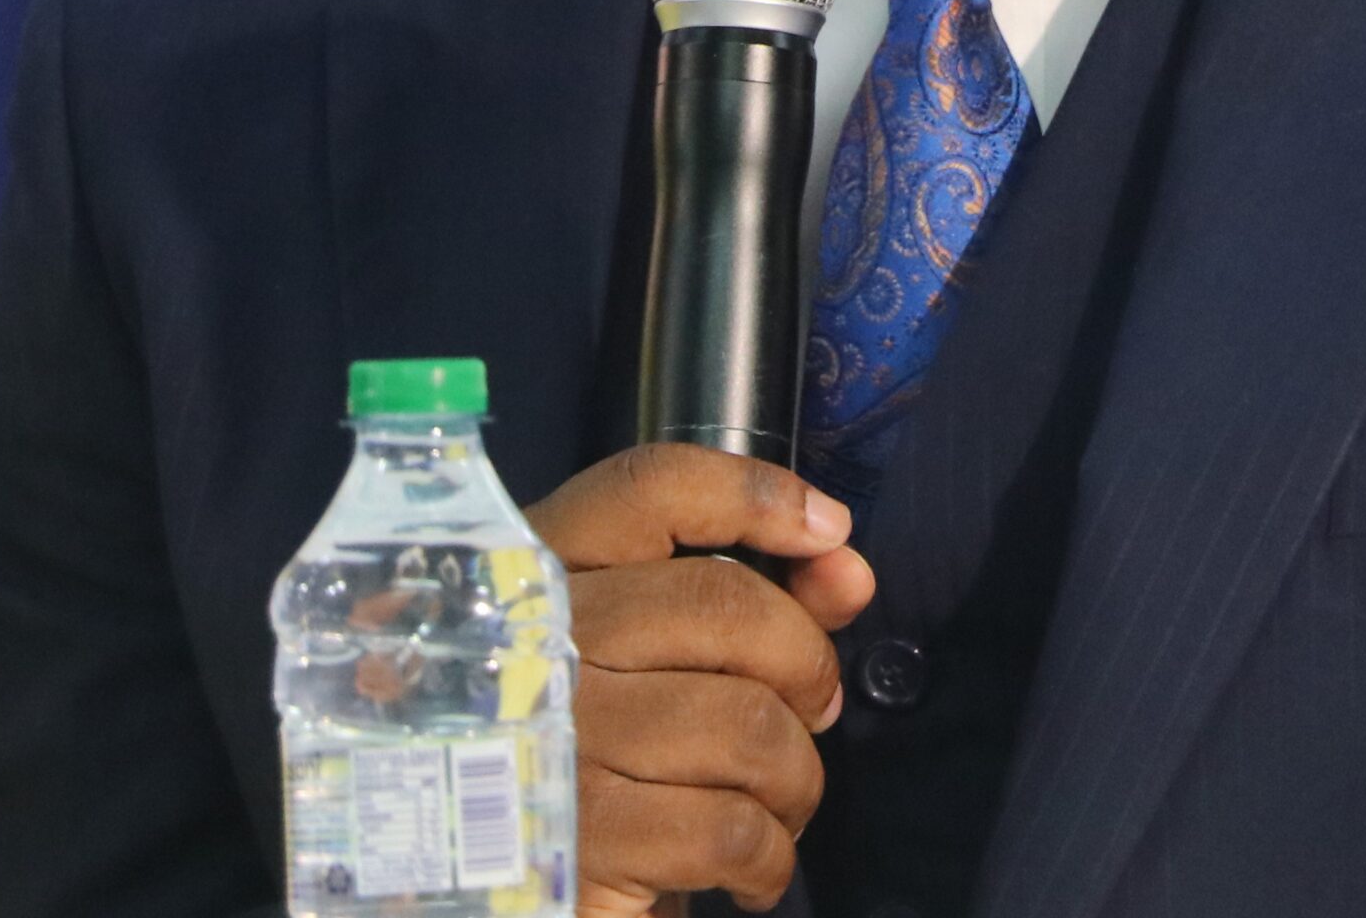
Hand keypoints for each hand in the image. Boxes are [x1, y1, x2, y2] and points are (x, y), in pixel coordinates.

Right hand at [527, 445, 874, 916]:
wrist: (515, 889)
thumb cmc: (611, 754)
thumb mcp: (665, 662)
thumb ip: (765, 601)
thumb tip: (850, 572)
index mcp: (545, 571)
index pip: (650, 487)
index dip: (754, 494)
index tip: (830, 530)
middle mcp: (539, 642)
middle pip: (723, 602)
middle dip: (806, 662)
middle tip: (813, 709)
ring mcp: (553, 742)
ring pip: (747, 723)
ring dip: (797, 774)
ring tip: (781, 798)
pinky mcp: (579, 845)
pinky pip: (730, 828)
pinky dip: (771, 854)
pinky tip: (752, 867)